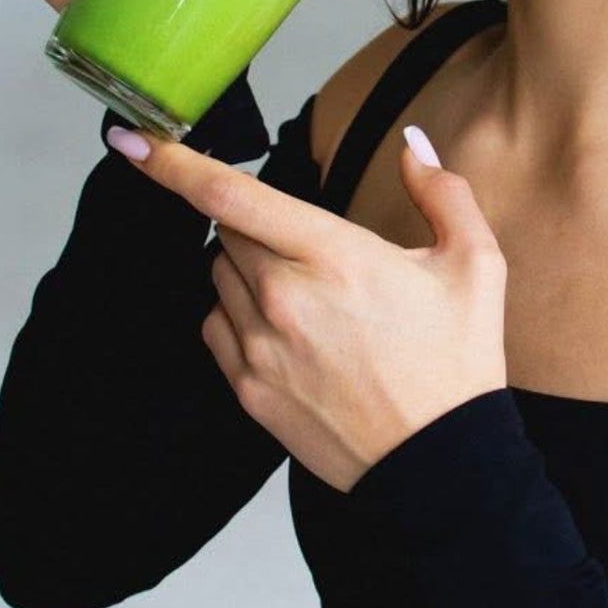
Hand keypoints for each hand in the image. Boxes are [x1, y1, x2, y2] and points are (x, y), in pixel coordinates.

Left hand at [105, 124, 508, 493]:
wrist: (439, 468)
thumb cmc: (455, 364)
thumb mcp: (474, 265)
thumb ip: (442, 192)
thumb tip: (414, 145)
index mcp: (332, 256)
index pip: (230, 195)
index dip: (173, 162)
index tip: (133, 140)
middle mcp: (282, 298)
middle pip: (227, 229)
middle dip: (258, 222)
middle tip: (312, 248)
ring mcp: (258, 348)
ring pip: (219, 275)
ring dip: (248, 267)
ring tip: (309, 294)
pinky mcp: (247, 389)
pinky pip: (215, 326)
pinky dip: (238, 313)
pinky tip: (286, 327)